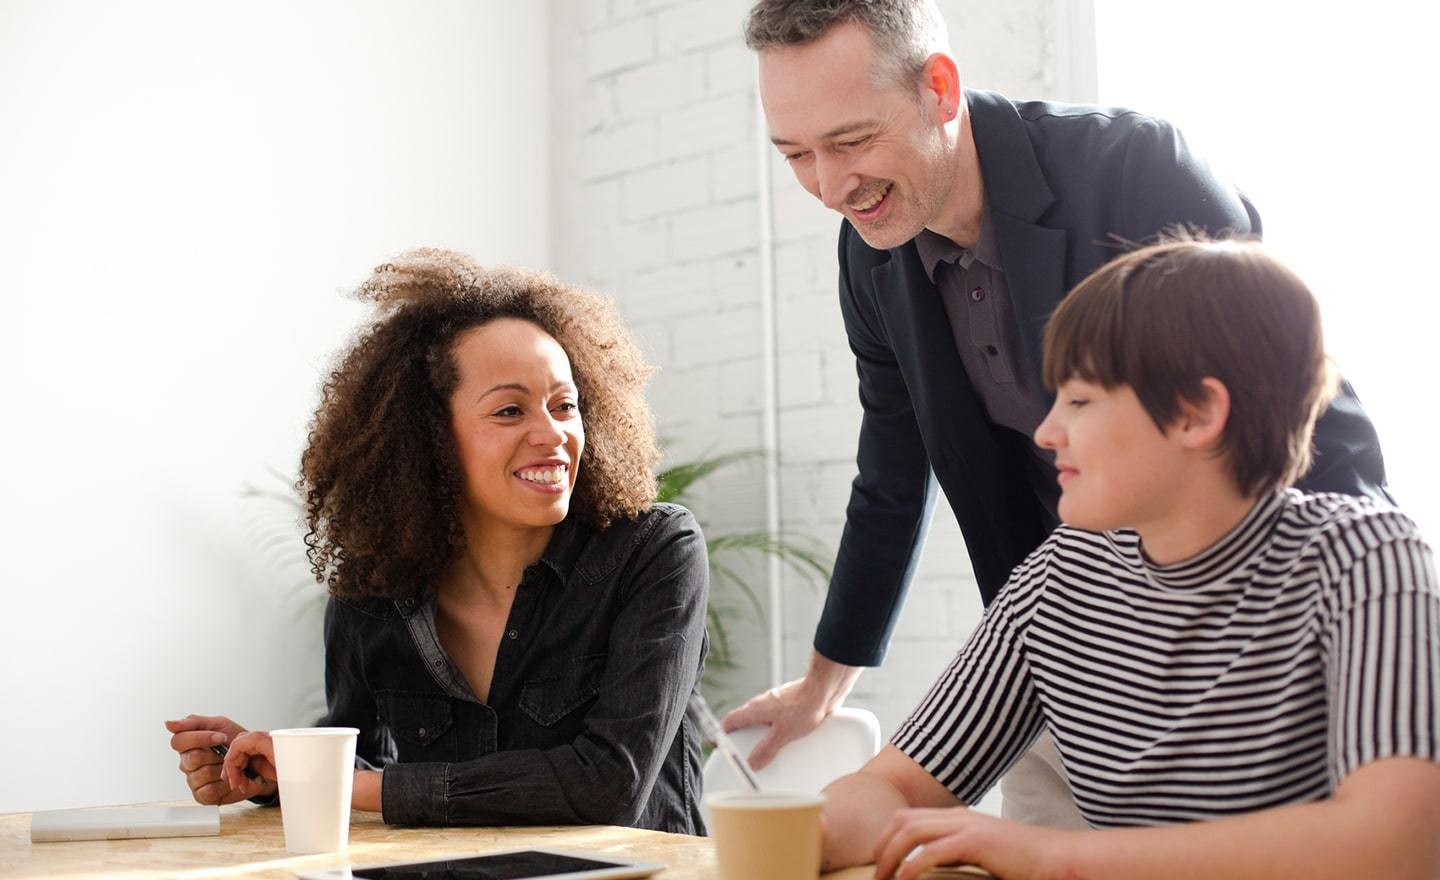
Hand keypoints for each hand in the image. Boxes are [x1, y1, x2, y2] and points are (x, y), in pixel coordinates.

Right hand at [164, 715, 277, 804]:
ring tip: (230, 764)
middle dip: (215, 753)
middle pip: (191, 758)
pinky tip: (230, 776)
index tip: (220, 737)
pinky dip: (225, 782)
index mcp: (188, 746)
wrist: (258, 761)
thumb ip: (193, 722)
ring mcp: (194, 781)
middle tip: (227, 752)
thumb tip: (168, 723)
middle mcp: (187, 764)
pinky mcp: (203, 796)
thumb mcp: (219, 725)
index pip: (178, 741)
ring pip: (202, 773)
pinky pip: (209, 789)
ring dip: (222, 767)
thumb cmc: (236, 743)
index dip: (200, 738)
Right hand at [720, 652, 861, 769]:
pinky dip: (777, 730)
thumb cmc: (803, 706)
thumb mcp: (782, 734)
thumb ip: (766, 749)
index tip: (722, 747)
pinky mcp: (788, 704)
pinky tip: (789, 740)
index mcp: (755, 710)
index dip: (723, 734)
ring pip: (762, 721)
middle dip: (745, 739)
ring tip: (771, 751)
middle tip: (748, 755)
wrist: (824, 690)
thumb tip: (753, 762)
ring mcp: (775, 703)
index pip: (730, 721)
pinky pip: (777, 719)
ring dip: (763, 735)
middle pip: (746, 722)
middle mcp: (762, 704)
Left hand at [873, 806, 1067, 879]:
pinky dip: (911, 866)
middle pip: (902, 820)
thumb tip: (932, 868)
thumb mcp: (981, 856)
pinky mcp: (975, 842)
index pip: (908, 818)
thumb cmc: (1023, 863)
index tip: (879, 863)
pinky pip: (931, 851)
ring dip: (889, 855)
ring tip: (882, 878)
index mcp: (958, 818)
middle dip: (881, 845)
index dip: (886, 838)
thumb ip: (956, 856)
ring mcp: (966, 826)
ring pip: (910, 831)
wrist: (1057, 859)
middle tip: (874, 873)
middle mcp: (958, 817)